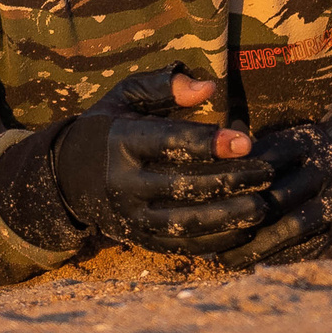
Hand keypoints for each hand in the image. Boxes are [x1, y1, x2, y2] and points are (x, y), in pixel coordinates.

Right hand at [52, 67, 301, 245]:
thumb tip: (210, 88)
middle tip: (267, 172)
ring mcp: (131, 217)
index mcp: (120, 143)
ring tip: (261, 204)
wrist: (64, 177)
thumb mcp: (125, 97)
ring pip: (185, 223)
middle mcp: (123, 184)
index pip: (170, 144)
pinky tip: (244, 229)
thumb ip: (165, 86)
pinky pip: (182, 246)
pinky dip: (216, 242)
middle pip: (183, 186)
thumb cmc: (106, 128)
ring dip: (228, 217)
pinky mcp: (139, 239)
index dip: (211, 143)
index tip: (247, 141)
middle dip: (230, 181)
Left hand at [138, 127, 331, 269]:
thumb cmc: (296, 160)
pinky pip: (308, 247)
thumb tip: (193, 131)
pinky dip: (277, 257)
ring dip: (256, 245)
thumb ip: (242, 140)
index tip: (197, 195)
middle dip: (239, 216)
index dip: (231, 179)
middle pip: (277, 194)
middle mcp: (326, 164)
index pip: (264, 159)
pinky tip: (249, 264)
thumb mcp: (280, 138)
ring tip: (223, 257)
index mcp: (305, 138)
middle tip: (204, 233)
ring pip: (293, 225)